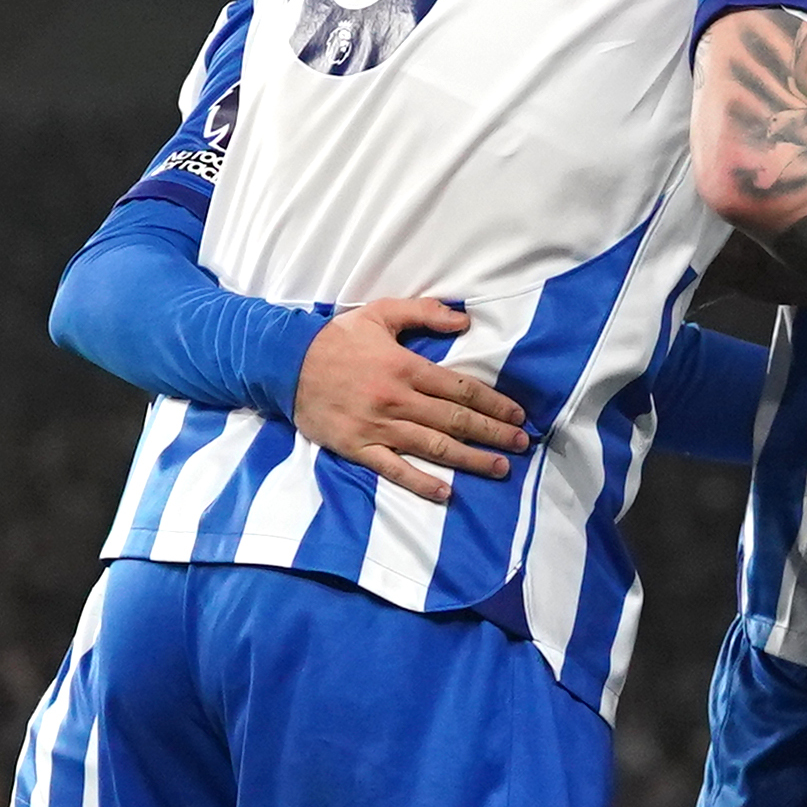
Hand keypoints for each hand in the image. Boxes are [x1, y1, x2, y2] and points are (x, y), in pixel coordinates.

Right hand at [296, 297, 534, 500]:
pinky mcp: (357, 447)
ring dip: (470, 459)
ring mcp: (378, 427)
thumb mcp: (379, 314)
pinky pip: (393, 470)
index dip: (494, 403)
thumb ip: (424, 313)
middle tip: (522, 443)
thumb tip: (464, 319)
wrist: (284, 364)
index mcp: (405, 368)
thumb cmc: (335, 338)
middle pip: (455, 420)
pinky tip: (446, 493)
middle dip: (493, 433)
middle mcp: (397, 400)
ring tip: (500, 468)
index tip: (518, 414)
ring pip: (433, 447)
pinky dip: (420, 483)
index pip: (460, 389)